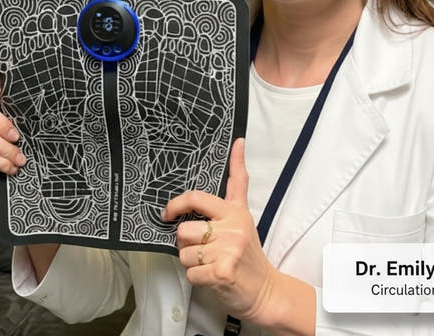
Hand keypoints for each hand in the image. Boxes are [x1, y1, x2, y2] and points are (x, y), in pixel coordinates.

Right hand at [0, 75, 25, 194]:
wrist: (13, 179)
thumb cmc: (20, 147)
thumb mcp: (24, 127)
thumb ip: (24, 114)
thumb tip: (44, 104)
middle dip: (1, 122)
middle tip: (16, 136)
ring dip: (8, 149)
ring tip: (20, 158)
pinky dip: (4, 163)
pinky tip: (13, 167)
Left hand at [163, 138, 278, 323]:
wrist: (265, 290)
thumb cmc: (248, 256)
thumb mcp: (243, 217)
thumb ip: (236, 185)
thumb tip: (238, 143)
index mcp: (234, 211)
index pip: (201, 197)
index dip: (178, 202)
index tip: (168, 210)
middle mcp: (232, 226)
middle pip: (184, 230)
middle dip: (187, 244)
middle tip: (204, 249)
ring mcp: (228, 248)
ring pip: (185, 253)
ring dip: (192, 263)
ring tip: (211, 263)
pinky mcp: (223, 271)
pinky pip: (191, 273)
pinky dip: (197, 280)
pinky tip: (213, 277)